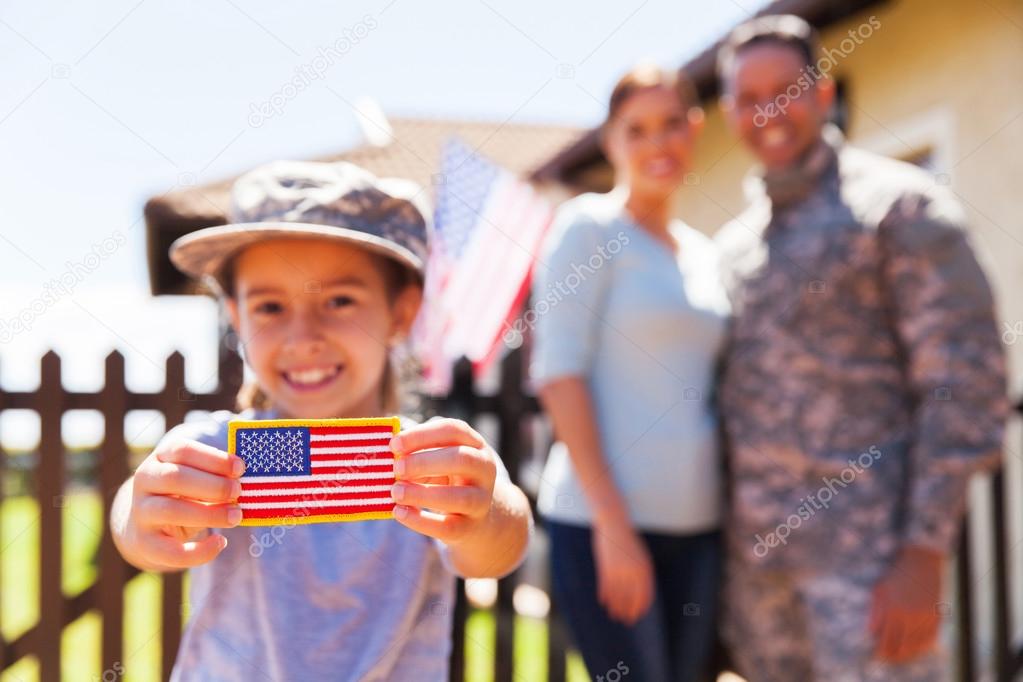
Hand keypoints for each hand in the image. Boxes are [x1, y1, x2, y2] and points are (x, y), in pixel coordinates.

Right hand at [121, 439, 245, 569]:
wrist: (147, 528)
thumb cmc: (183, 495)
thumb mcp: (196, 478)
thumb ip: (216, 475)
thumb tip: (245, 478)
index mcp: (160, 458)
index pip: (182, 450)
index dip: (213, 458)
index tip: (240, 468)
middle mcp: (145, 481)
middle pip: (175, 477)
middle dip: (213, 485)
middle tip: (238, 491)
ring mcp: (141, 512)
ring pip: (172, 510)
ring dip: (210, 513)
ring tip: (236, 516)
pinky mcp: (144, 543)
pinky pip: (171, 551)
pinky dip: (199, 550)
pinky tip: (220, 543)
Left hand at [389, 419, 497, 545]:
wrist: (476, 518)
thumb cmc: (448, 480)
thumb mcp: (438, 461)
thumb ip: (417, 454)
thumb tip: (388, 454)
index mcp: (475, 445)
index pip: (454, 431)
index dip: (423, 435)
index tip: (394, 444)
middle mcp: (484, 470)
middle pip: (461, 459)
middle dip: (424, 462)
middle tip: (396, 468)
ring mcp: (481, 501)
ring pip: (458, 497)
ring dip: (422, 494)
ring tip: (396, 492)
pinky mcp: (469, 528)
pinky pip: (447, 526)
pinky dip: (420, 520)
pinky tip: (400, 512)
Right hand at [591, 517, 654, 624]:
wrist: (614, 523)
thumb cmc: (628, 539)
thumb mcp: (640, 555)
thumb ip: (641, 573)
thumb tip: (641, 591)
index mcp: (645, 568)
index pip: (646, 594)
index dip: (641, 607)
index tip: (638, 615)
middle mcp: (633, 571)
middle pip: (631, 598)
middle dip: (628, 611)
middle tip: (626, 621)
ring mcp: (619, 570)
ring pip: (617, 595)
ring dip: (616, 607)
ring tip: (614, 615)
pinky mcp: (605, 567)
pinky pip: (605, 587)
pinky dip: (605, 596)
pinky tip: (603, 603)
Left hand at [869, 545, 944, 662]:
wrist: (922, 562)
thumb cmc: (896, 575)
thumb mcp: (880, 589)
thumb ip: (875, 612)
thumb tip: (871, 632)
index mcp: (891, 610)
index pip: (885, 642)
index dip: (881, 653)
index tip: (878, 656)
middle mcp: (909, 617)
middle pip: (901, 648)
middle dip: (894, 657)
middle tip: (889, 659)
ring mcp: (924, 618)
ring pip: (916, 647)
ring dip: (909, 654)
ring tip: (901, 657)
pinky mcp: (937, 617)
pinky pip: (930, 640)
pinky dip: (923, 648)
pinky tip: (916, 649)